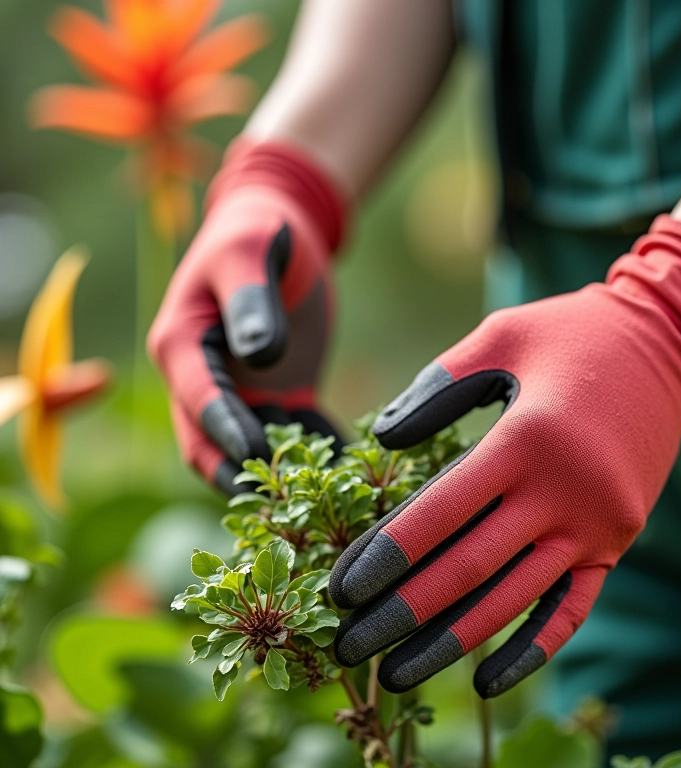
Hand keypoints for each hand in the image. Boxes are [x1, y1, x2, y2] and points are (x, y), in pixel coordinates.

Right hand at [149, 140, 345, 493]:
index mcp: (181, 347)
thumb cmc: (255, 236)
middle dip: (241, 476)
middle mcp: (202, 382)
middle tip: (281, 501)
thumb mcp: (249, 255)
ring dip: (278, 479)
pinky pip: (294, 436)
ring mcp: (240, 396)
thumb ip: (251, 303)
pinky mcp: (278, 398)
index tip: (255, 453)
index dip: (224, 429)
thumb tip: (260, 357)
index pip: (199, 400)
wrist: (278, 234)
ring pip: (250, 453)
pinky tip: (348, 472)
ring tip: (319, 498)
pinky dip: (315, 455)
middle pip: (210, 445)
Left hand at [329, 216, 680, 697]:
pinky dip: (530, 649)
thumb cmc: (568, 335)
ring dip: (451, 642)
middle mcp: (565, 493)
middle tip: (347, 644)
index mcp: (528, 440)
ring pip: (513, 600)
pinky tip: (487, 682)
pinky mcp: (617, 542)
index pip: (442, 513)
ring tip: (395, 674)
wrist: (665, 346)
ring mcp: (597, 526)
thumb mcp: (498, 339)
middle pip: (469, 568)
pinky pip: (571, 609)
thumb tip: (382, 442)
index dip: (386, 554)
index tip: (340, 587)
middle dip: (402, 611)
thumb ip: (435, 388)